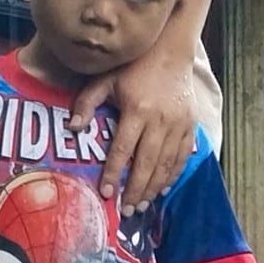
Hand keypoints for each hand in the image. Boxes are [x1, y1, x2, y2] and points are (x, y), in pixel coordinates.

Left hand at [81, 46, 202, 215]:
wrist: (172, 51)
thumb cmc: (134, 66)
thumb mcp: (105, 79)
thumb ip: (87, 103)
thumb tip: (72, 128)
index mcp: (138, 110)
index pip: (123, 149)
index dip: (113, 173)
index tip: (106, 193)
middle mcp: (160, 120)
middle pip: (146, 163)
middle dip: (136, 190)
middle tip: (126, 211)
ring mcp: (179, 125)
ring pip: (166, 165)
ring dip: (153, 188)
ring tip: (142, 205)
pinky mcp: (190, 126)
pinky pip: (182, 158)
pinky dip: (172, 176)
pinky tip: (162, 190)